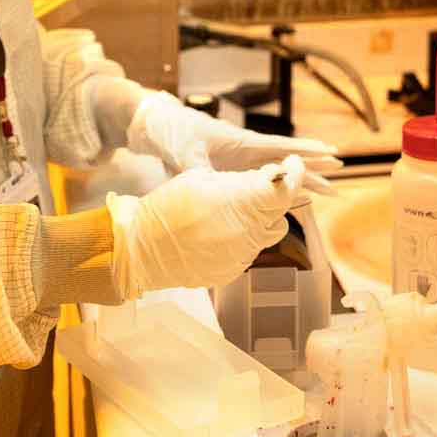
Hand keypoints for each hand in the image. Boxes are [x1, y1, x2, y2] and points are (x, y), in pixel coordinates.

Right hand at [106, 157, 310, 298]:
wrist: (142, 248)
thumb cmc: (168, 207)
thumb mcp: (202, 178)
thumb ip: (237, 181)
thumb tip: (260, 181)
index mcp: (244, 204)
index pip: (286, 190)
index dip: (293, 175)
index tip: (292, 165)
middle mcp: (250, 232)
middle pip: (281, 214)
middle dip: (273, 199)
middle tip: (258, 187)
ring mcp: (242, 256)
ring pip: (267, 235)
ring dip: (259, 221)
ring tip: (233, 212)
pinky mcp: (232, 272)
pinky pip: (248, 251)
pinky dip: (241, 239)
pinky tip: (218, 233)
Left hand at [125, 91, 340, 189]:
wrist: (155, 128)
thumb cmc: (172, 131)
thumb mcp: (184, 150)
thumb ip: (196, 168)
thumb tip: (204, 184)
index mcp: (240, 142)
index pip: (279, 147)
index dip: (304, 151)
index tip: (331, 152)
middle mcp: (245, 152)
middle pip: (286, 161)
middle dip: (312, 168)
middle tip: (340, 176)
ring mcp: (239, 164)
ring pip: (277, 174)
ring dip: (299, 181)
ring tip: (326, 190)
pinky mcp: (228, 173)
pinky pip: (260, 185)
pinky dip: (277, 191)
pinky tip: (291, 201)